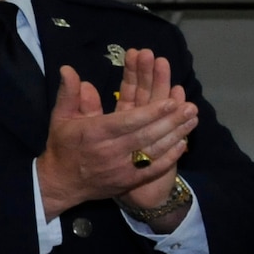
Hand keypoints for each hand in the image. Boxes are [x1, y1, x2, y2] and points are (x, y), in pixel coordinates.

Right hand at [36, 54, 195, 219]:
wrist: (61, 183)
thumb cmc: (63, 145)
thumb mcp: (60, 117)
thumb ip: (69, 93)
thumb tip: (68, 69)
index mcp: (94, 133)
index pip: (126, 122)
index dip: (150, 112)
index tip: (170, 101)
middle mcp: (110, 151)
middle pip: (145, 135)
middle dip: (170, 121)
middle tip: (190, 107)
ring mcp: (122, 169)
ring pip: (153, 150)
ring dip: (175, 135)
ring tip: (193, 119)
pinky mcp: (129, 182)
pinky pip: (153, 169)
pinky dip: (170, 156)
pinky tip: (183, 143)